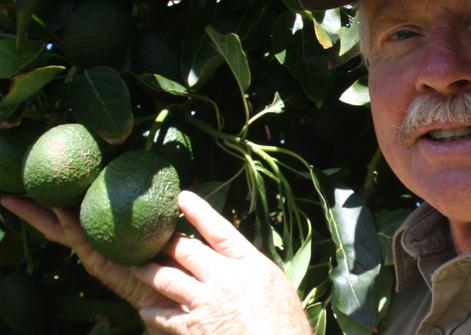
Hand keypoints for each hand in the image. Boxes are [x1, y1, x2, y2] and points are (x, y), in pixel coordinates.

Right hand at [0, 195, 172, 310]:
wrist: (174, 288)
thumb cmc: (169, 254)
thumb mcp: (154, 223)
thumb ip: (147, 205)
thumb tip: (154, 175)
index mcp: (99, 233)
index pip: (68, 211)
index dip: (51, 197)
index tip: (36, 178)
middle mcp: (90, 242)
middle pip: (52, 221)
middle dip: (28, 207)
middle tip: (6, 190)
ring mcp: (92, 252)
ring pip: (58, 228)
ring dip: (37, 211)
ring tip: (15, 195)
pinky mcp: (99, 263)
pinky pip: (80, 238)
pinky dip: (67, 222)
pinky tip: (57, 206)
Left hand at [133, 190, 312, 334]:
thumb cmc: (285, 323)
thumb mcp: (275, 284)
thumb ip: (251, 268)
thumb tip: (236, 257)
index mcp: (249, 263)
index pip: (219, 230)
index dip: (199, 212)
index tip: (183, 197)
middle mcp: (226, 278)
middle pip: (186, 250)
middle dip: (166, 241)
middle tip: (151, 236)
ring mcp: (207, 302)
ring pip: (168, 280)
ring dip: (149, 272)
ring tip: (136, 266)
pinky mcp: (195, 328)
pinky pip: (165, 316)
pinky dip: (152, 313)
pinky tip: (144, 311)